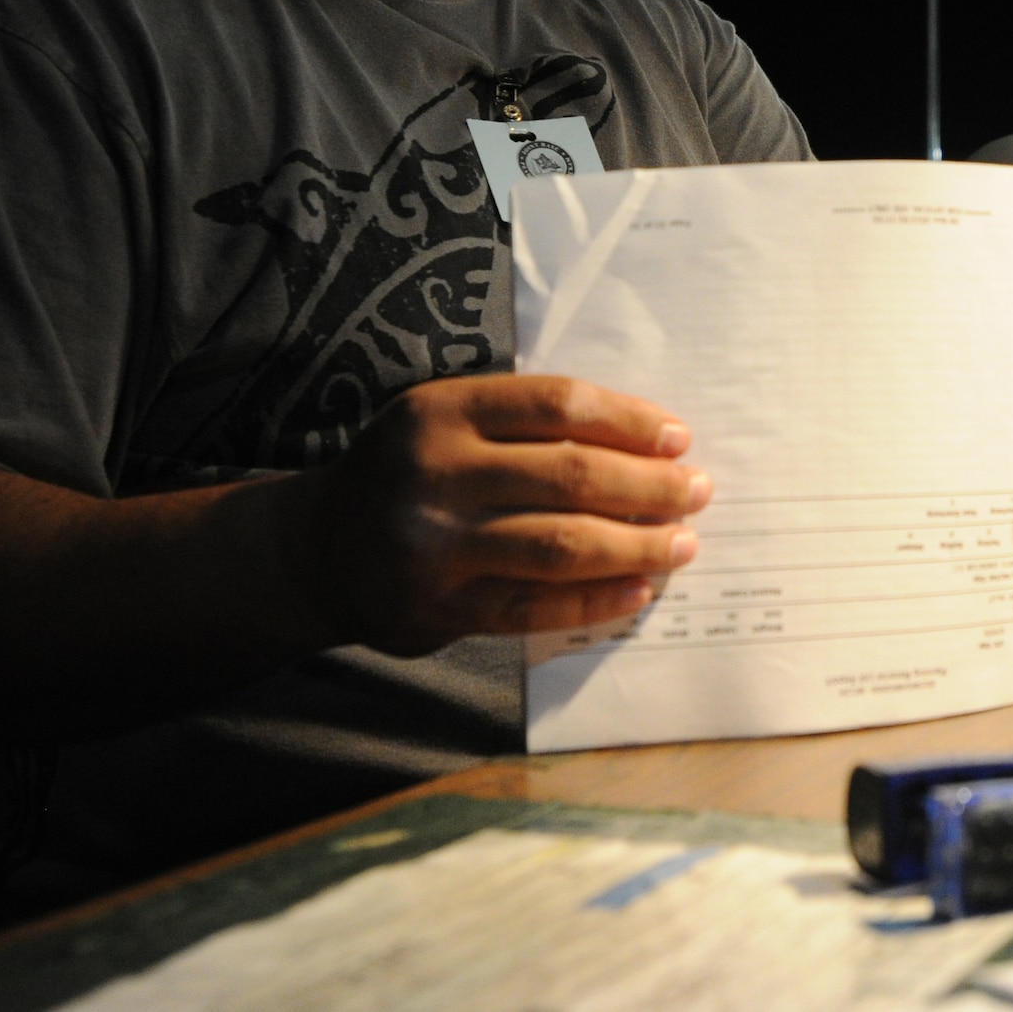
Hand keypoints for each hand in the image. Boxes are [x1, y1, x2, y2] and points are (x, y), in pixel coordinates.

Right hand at [306, 374, 706, 654]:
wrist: (315, 547)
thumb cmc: (408, 471)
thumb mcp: (444, 421)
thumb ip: (522, 425)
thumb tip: (643, 443)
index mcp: (442, 410)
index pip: (557, 405)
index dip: (628, 421)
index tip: (678, 438)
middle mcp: (435, 473)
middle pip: (568, 475)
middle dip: (648, 486)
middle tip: (698, 492)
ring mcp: (434, 544)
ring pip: (559, 544)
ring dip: (635, 545)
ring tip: (681, 544)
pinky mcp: (437, 607)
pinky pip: (533, 606)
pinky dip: (594, 599)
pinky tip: (637, 590)